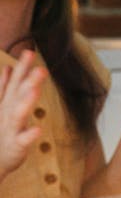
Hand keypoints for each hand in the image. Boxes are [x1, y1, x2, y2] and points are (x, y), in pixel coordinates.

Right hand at [0, 50, 46, 178]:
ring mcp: (10, 128)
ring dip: (25, 103)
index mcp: (7, 103)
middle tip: (41, 69)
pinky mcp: (15, 145)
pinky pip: (22, 140)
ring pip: (18, 114)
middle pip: (18, 95)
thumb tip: (8, 68)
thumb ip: (4, 87)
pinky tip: (37, 129)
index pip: (16, 82)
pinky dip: (29, 135)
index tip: (30, 52)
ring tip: (34, 91)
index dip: (22, 68)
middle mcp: (8, 113)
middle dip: (28, 81)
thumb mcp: (1, 107)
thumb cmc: (0, 132)